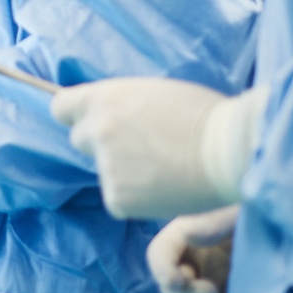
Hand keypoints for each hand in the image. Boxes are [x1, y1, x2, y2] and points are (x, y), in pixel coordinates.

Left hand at [54, 78, 261, 218]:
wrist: (230, 151)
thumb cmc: (204, 116)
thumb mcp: (153, 93)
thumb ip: (123, 104)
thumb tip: (113, 115)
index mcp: (104, 98)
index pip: (61, 107)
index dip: (77, 116)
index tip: (91, 122)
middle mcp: (97, 130)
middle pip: (81, 140)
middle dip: (103, 145)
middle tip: (140, 150)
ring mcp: (106, 165)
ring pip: (106, 172)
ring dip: (126, 173)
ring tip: (166, 169)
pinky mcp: (117, 197)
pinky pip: (120, 199)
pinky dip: (138, 198)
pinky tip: (167, 188)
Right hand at [148, 205, 237, 292]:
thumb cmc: (271, 217)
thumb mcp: (242, 211)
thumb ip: (214, 220)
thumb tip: (189, 233)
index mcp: (193, 236)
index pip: (158, 253)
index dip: (161, 268)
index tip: (181, 281)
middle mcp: (197, 264)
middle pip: (169, 290)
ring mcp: (211, 289)